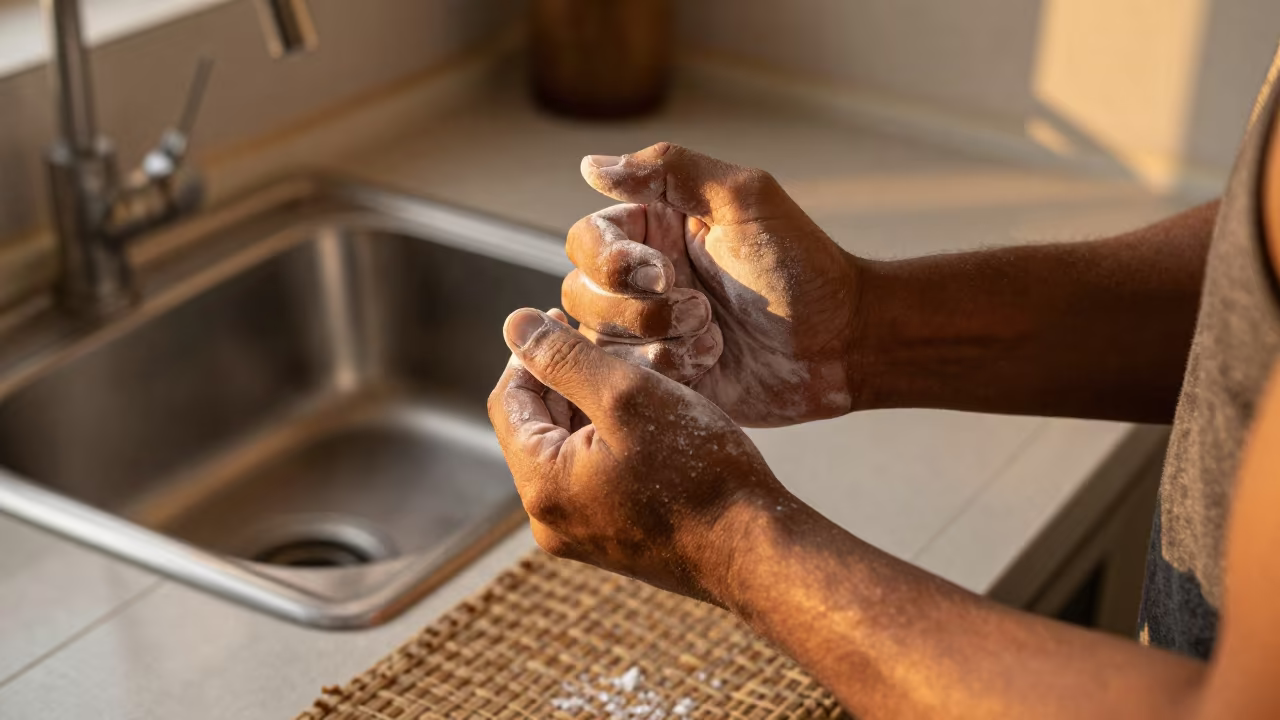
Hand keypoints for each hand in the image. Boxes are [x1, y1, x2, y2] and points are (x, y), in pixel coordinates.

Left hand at [487, 307, 793, 600]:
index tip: (561, 319)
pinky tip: (644, 420)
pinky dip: (606, 441)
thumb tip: (514, 326)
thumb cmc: (698, 470)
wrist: (755, 550)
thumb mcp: (627, 395)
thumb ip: (564, 358)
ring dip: (585, 409)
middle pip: (534, 429)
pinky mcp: (611, 541)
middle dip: (560, 381)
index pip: (508, 403)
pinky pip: (590, 478)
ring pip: (565, 451)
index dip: (529, 355)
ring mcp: (579, 535)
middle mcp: (548, 519)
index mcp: (541, 486)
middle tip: (600, 343)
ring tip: (627, 376)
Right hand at [562, 142, 863, 426]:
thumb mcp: (744, 200)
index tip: (661, 272)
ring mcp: (650, 333)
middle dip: (635, 308)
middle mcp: (642, 281)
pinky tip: (709, 362)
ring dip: (653, 339)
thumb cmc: (803, 268)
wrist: (843, 343)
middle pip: (580, 293)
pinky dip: (664, 371)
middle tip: (699, 308)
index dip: (610, 260)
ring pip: (596, 340)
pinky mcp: (664, 376)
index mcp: (655, 232)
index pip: (586, 240)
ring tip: (711, 334)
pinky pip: (626, 380)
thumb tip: (591, 167)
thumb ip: (670, 170)